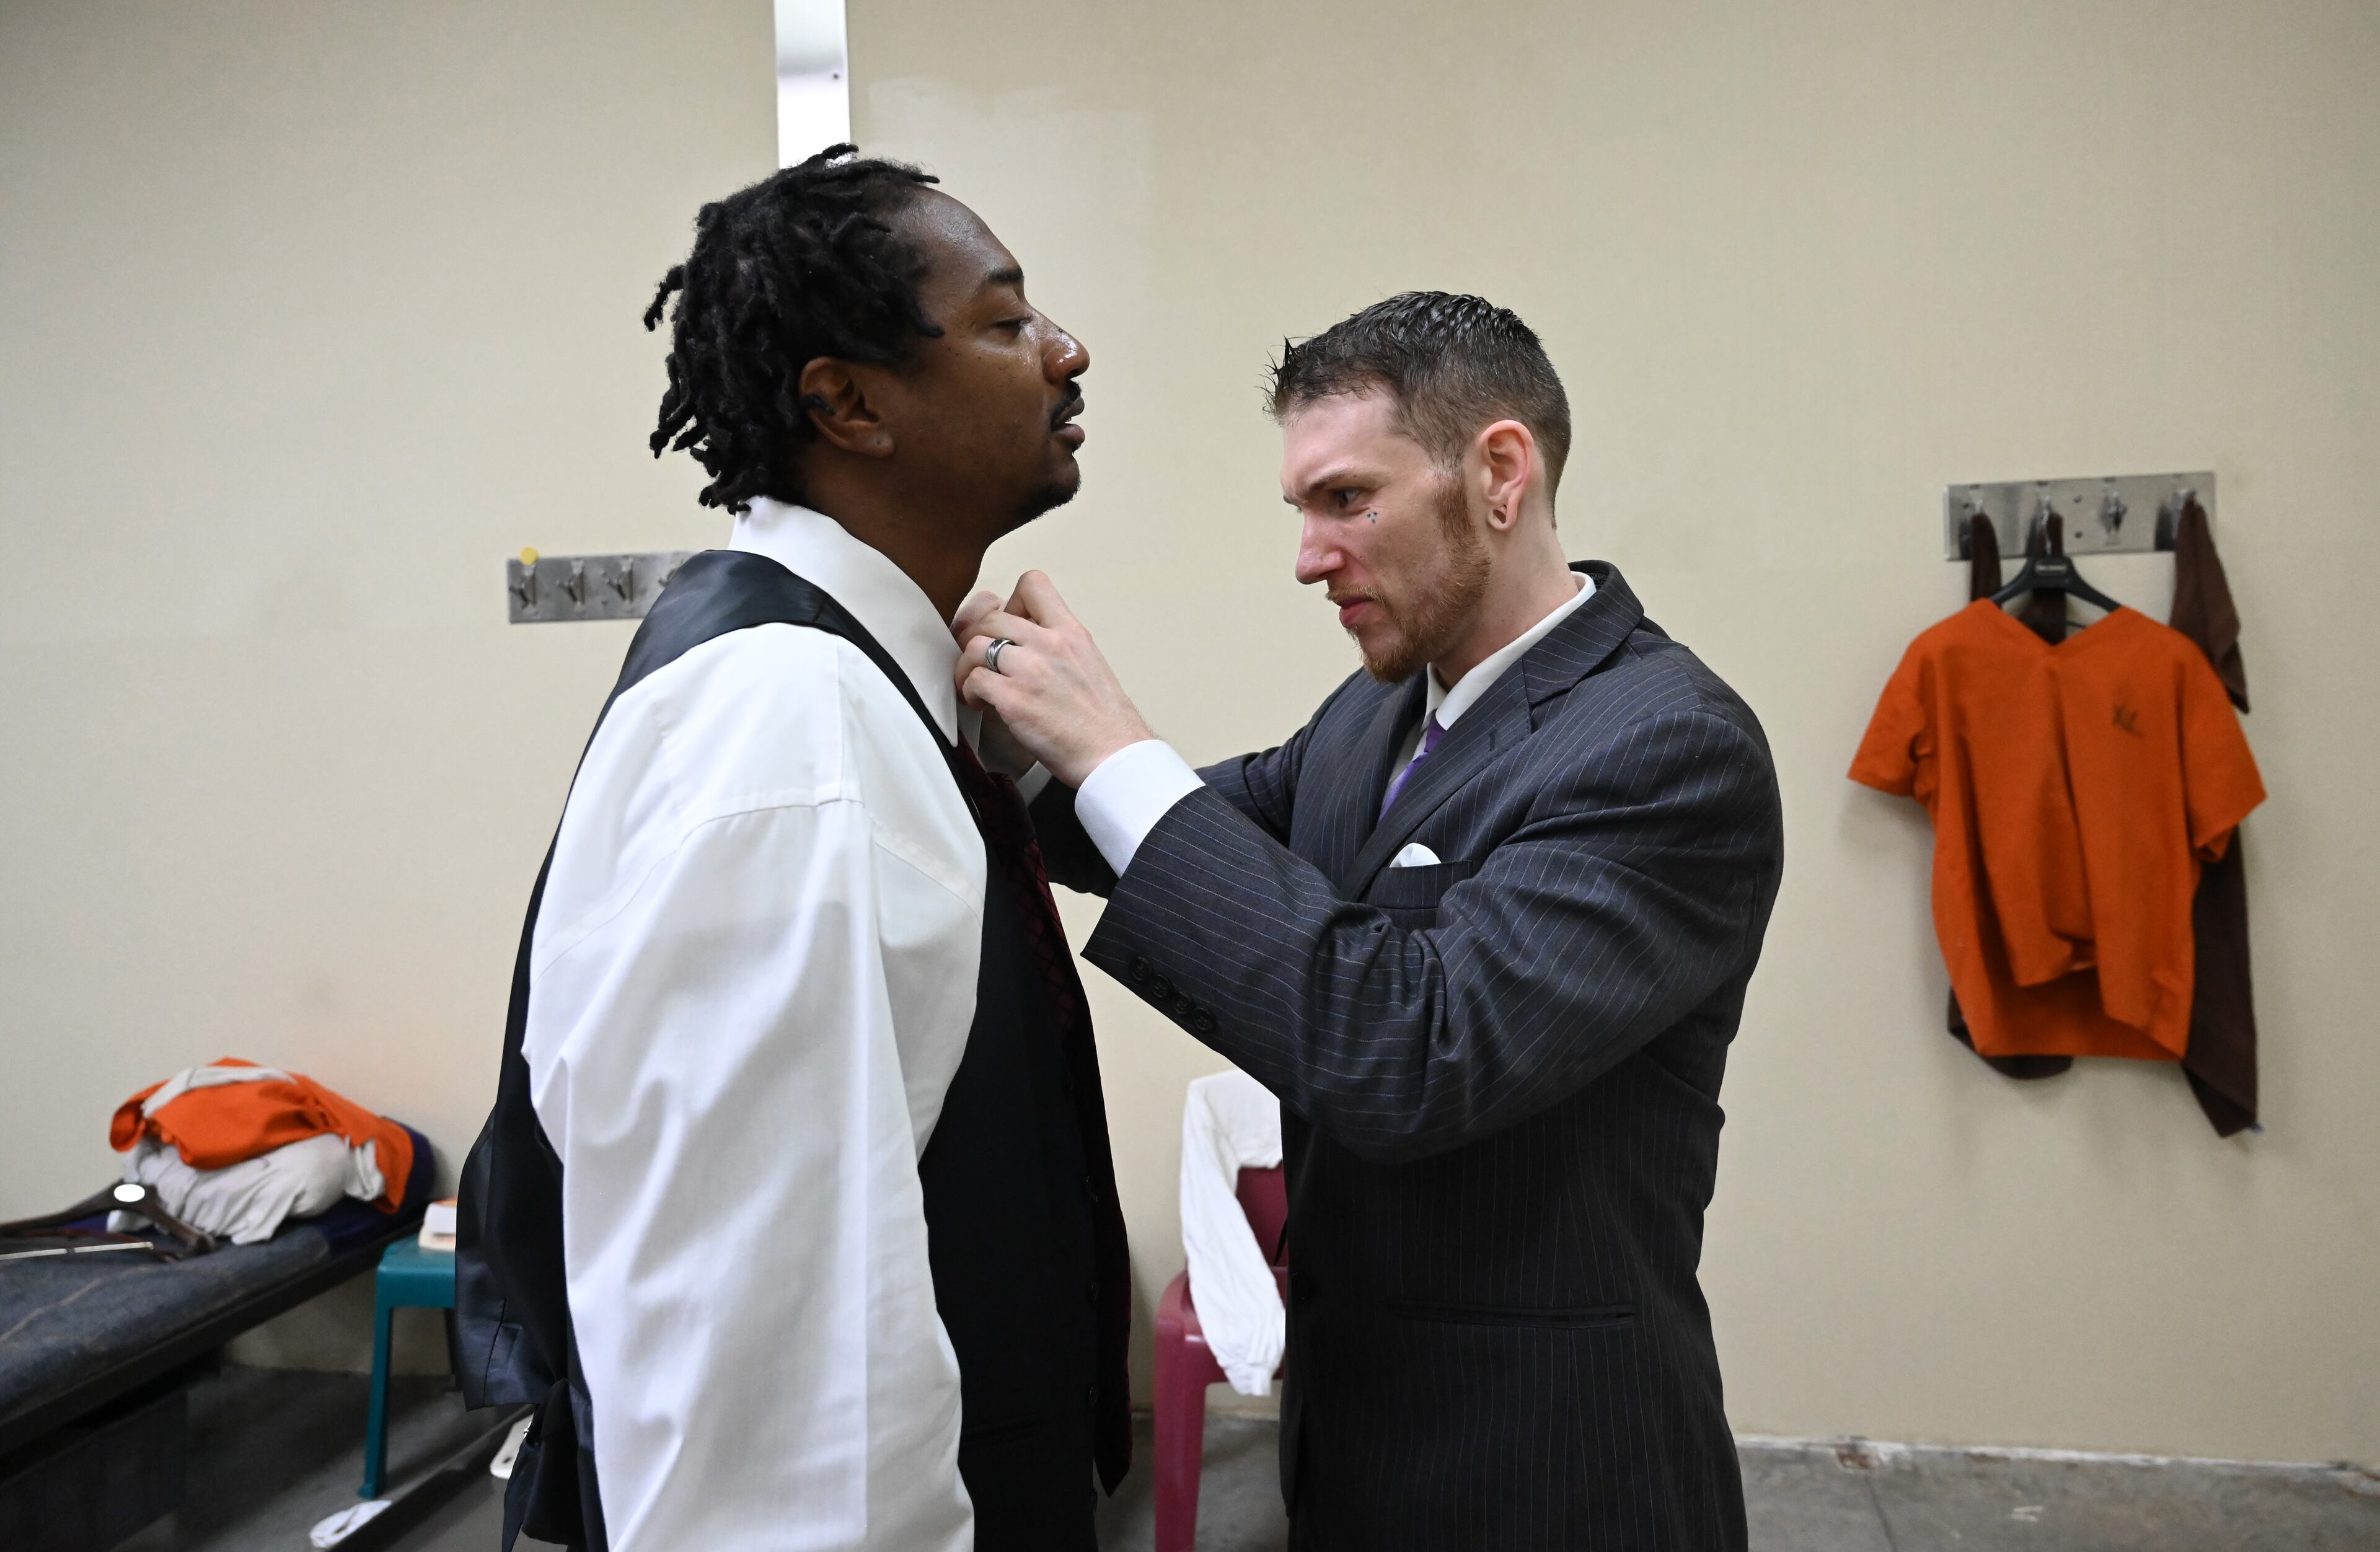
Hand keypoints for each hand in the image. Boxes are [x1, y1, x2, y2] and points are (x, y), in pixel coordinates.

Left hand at [955, 571, 1153, 787]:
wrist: (1114, 755)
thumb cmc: (1104, 722)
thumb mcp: (1088, 665)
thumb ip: (1057, 648)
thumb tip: (1023, 645)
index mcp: (1071, 633)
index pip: (1033, 584)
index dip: (1009, 600)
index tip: (1007, 623)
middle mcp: (1050, 644)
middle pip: (991, 615)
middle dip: (975, 636)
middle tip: (976, 657)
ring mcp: (1030, 670)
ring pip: (975, 645)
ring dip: (966, 665)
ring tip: (974, 683)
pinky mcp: (1014, 699)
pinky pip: (972, 679)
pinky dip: (968, 691)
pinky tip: (980, 704)